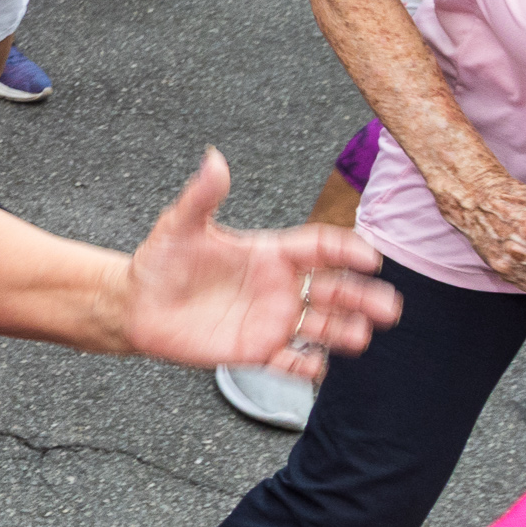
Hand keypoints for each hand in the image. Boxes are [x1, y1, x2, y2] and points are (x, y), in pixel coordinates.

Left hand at [120, 150, 401, 379]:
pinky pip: (289, 362)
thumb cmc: (161, 261)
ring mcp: (271, 319)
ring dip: (344, 333)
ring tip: (360, 337)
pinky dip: (306, 367)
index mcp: (270, 253)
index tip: (369, 257)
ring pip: (321, 327)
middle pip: (335, 290)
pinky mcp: (256, 350)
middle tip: (388, 306)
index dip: (346, 250)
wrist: (137, 304)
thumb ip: (201, 196)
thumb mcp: (179, 226)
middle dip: (363, 297)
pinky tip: (319, 368)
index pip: (320, 248)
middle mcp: (280, 287)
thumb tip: (213, 158)